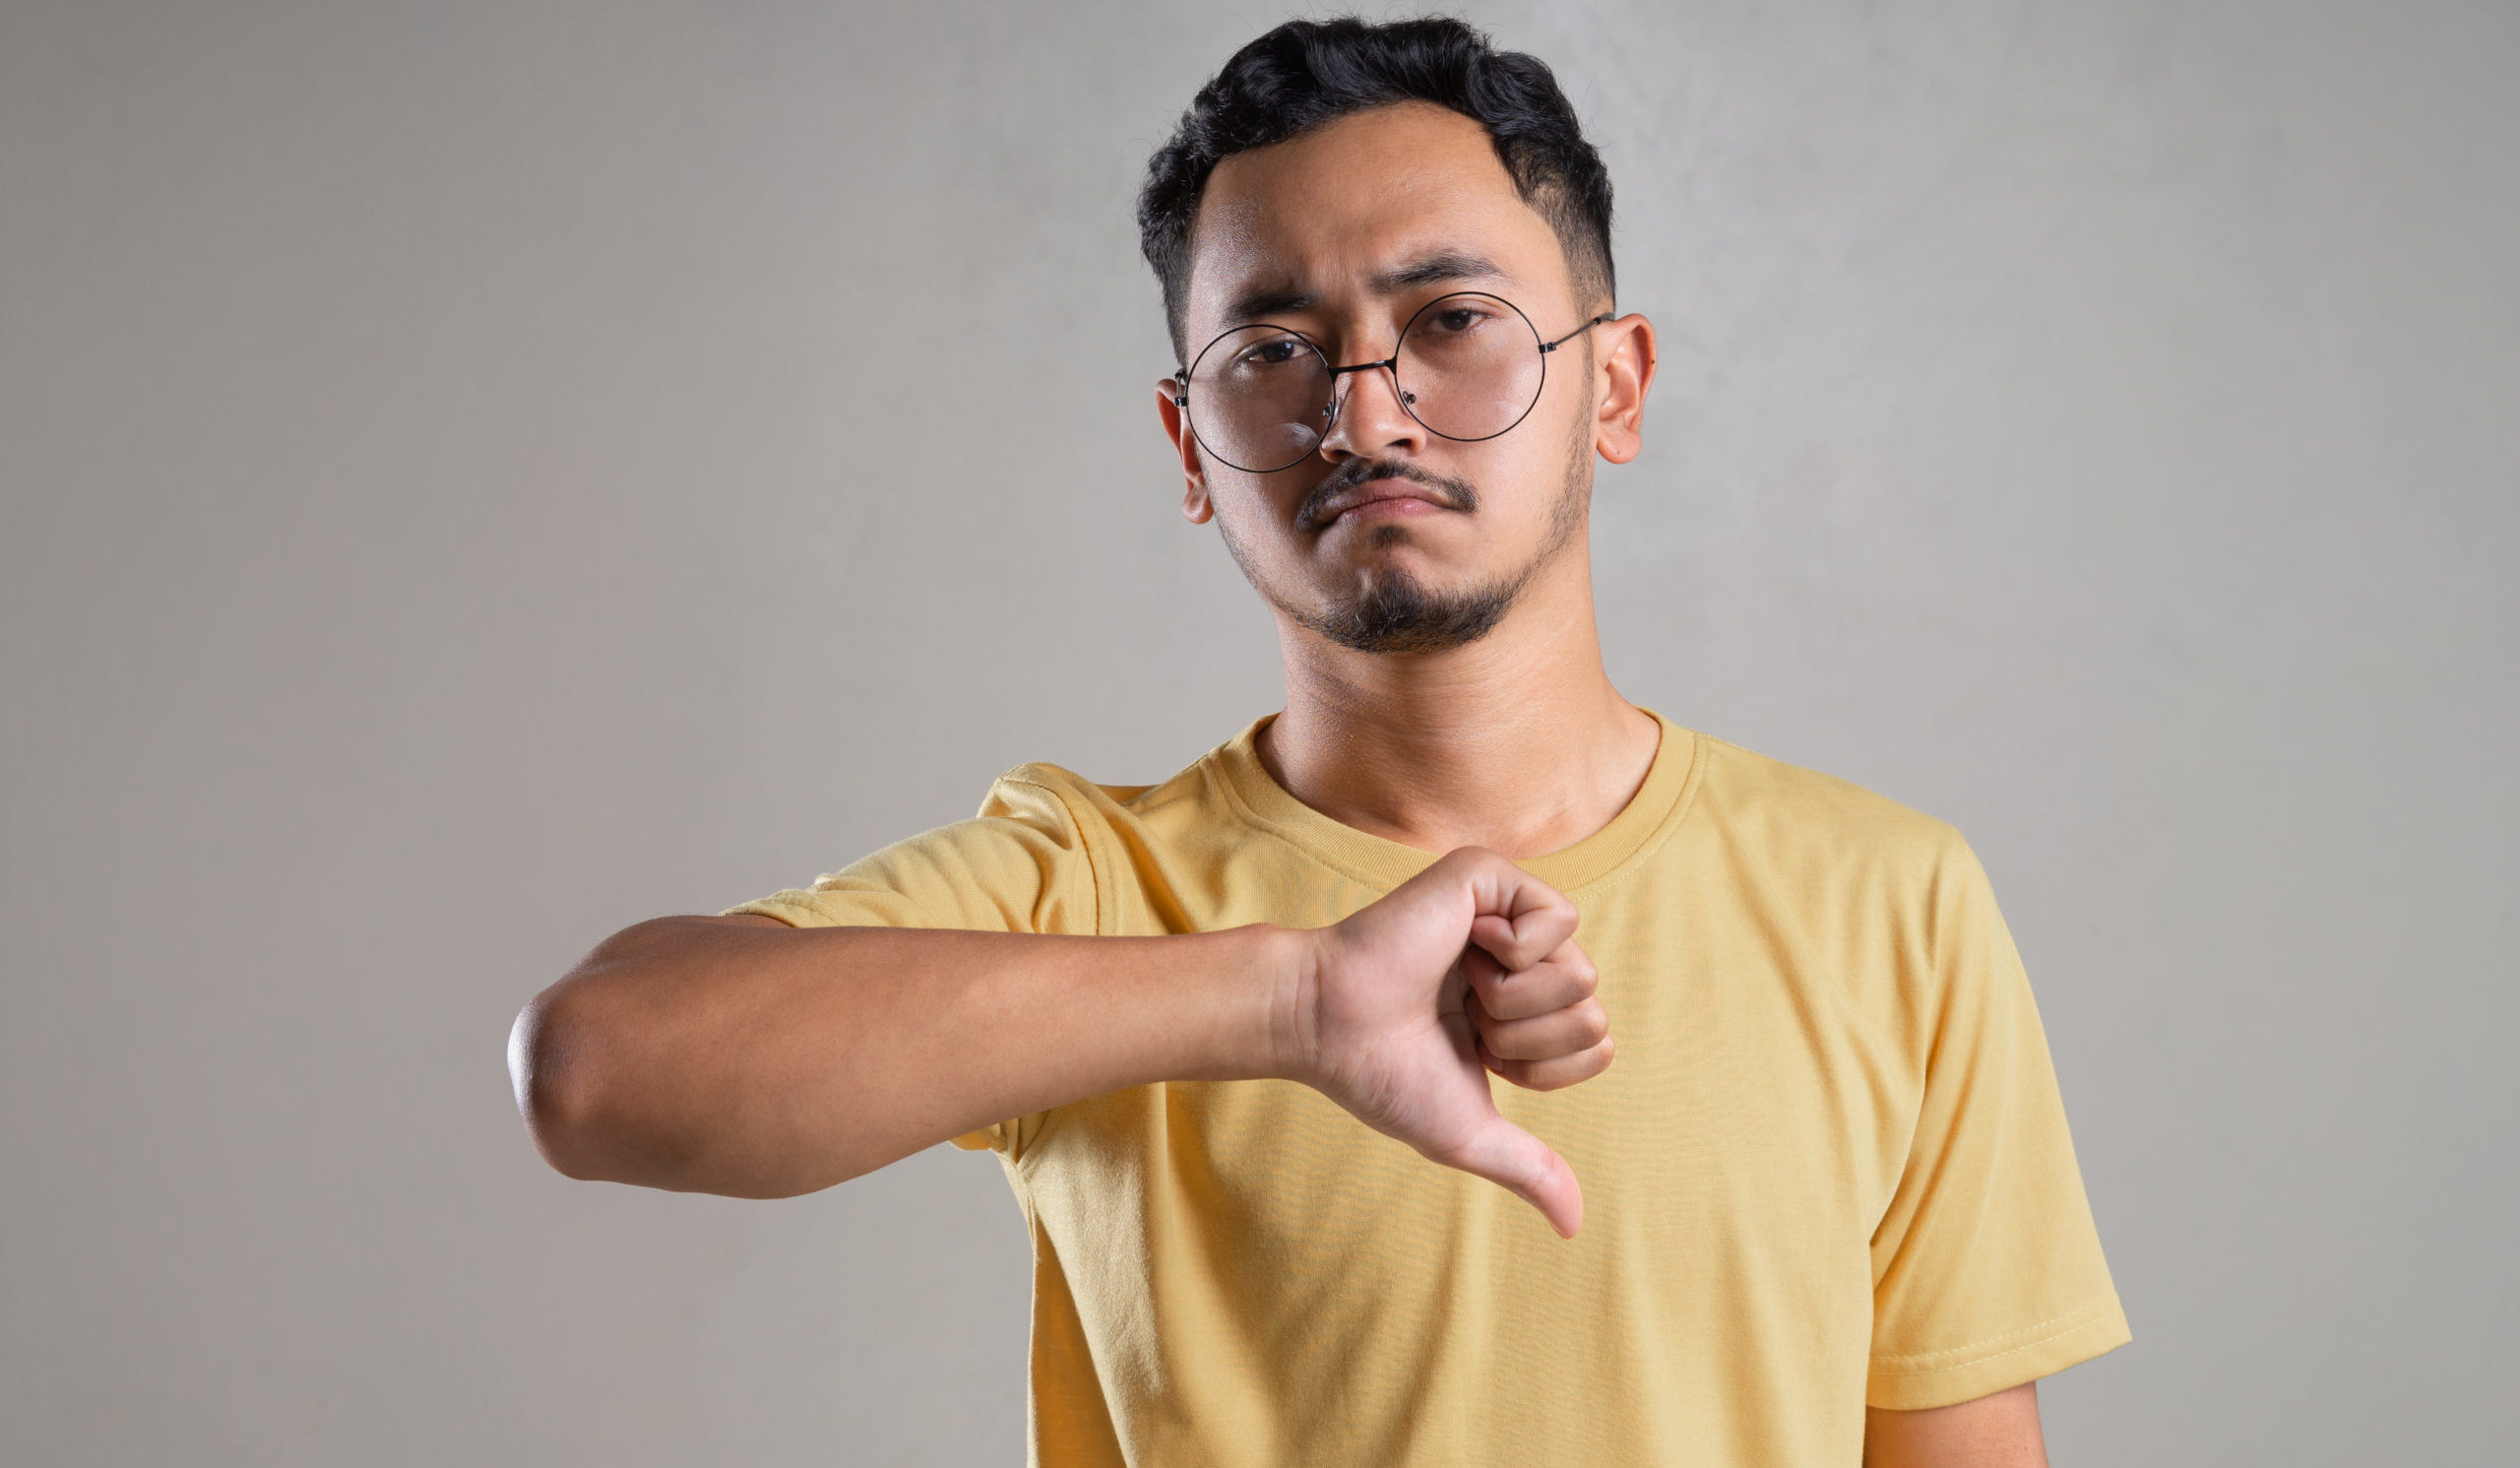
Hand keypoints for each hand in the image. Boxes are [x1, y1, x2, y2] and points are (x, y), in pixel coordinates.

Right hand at [1284, 847, 1614, 1237]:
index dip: (1540, 1067)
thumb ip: (1528, 1170)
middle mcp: (1522, 958)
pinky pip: (1558, 919)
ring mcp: (1507, 915)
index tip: (1475, 1055)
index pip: (1594, 1044)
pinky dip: (1513, 953)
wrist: (1329, 1025)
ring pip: (1580, 972)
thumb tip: (1574, 1228)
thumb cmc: (1383, 1075)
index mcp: (1522, 1009)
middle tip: (1462, 1019)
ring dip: (1513, 1001)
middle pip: (1592, 1009)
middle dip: (1525, 1036)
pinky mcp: (1489, 876)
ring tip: (1456, 986)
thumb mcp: (1469, 1133)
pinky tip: (1463, 949)